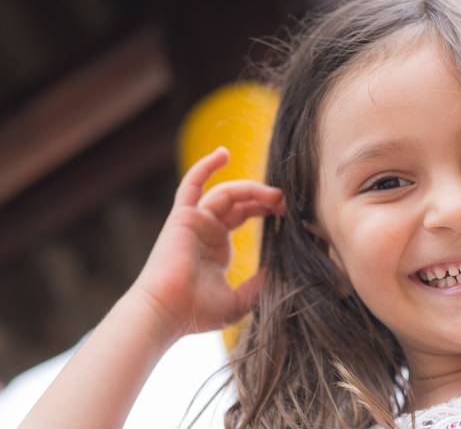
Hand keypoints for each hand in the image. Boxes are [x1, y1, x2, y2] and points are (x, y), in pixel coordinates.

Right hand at [129, 146, 285, 338]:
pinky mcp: (183, 216)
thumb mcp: (240, 300)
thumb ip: (260, 285)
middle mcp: (205, 229)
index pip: (244, 214)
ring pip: (226, 192)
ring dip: (252, 188)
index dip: (265, 208)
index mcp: (216, 246)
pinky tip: (224, 153)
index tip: (286, 211)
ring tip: (274, 194)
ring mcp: (194, 221)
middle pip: (239, 201)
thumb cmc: (197, 313)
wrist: (167, 313)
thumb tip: (283, 269)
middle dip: (263, 197)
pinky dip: (206, 165)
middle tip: (285, 202)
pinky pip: (192, 183)